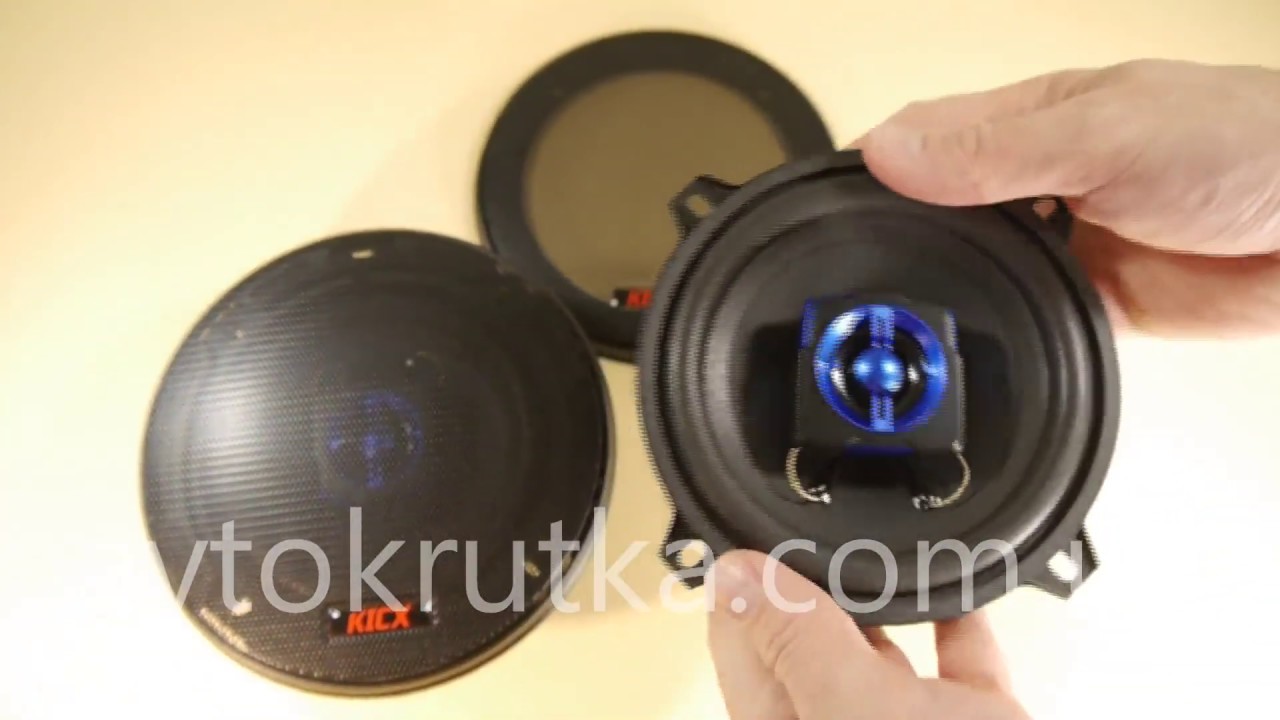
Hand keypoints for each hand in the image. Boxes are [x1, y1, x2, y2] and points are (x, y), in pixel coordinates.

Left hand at [707, 550, 1028, 719]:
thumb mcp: (858, 714)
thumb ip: (796, 645)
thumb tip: (739, 575)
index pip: (743, 644)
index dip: (746, 582)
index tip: (758, 527)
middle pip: (808, 642)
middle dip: (810, 581)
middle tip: (818, 521)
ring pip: (879, 652)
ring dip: (880, 596)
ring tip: (877, 545)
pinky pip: (958, 666)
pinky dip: (957, 624)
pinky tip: (957, 591)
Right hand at [857, 59, 1279, 337]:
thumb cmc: (1244, 142)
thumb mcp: (1103, 136)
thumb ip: (993, 153)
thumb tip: (886, 153)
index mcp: (1028, 122)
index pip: (918, 138)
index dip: (863, 167)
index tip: (814, 205)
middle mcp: (1036, 180)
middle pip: (933, 209)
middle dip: (887, 237)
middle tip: (840, 279)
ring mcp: (1062, 241)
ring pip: (971, 268)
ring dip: (938, 288)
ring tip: (888, 316)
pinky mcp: (1090, 298)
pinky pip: (1022, 316)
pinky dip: (994, 328)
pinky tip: (967, 339)